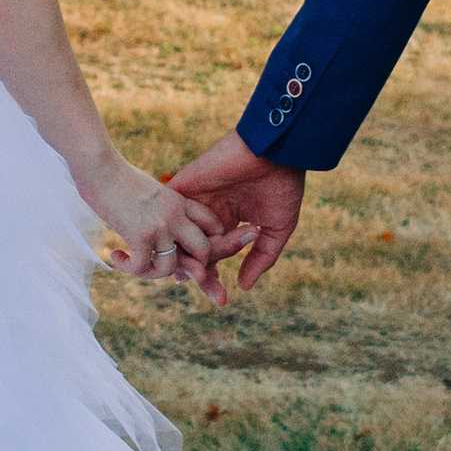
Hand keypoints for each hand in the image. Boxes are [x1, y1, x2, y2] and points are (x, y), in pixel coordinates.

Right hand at [79, 153, 246, 294]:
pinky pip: (142, 267)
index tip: (184, 248)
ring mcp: (160, 226)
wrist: (100, 166)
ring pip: (170, 268)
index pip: (212, 223)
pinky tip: (116, 256)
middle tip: (164, 264)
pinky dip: (127, 267)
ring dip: (151, 273)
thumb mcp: (150, 189)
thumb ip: (159, 205)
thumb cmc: (117, 174)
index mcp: (179, 202)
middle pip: (204, 250)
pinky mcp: (140, 235)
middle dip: (189, 265)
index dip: (205, 241)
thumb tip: (153, 216)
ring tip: (135, 264)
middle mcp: (175, 215)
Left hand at [168, 130, 306, 294]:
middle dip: (201, 277)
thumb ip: (260, 258)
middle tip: (214, 296)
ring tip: (195, 280)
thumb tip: (244, 287)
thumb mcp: (276, 229)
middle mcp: (206, 216)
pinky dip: (172, 237)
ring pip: (179, 240)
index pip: (212, 257)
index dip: (213, 279)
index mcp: (226, 223)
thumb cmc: (282, 185)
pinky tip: (179, 256)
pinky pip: (168, 217)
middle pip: (193, 253)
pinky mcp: (183, 189)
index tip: (221, 300)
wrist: (275, 150)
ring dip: (186, 262)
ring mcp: (193, 203)